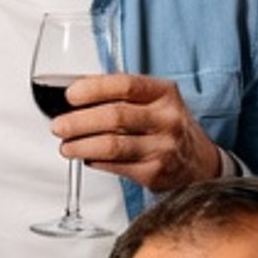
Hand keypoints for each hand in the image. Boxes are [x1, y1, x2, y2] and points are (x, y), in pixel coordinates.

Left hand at [57, 71, 222, 192]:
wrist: (199, 162)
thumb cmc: (167, 126)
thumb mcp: (155, 101)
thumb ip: (122, 95)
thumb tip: (77, 93)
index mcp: (165, 93)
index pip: (125, 85)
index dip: (93, 89)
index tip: (71, 95)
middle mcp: (167, 119)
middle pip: (114, 117)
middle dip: (78, 122)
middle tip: (59, 126)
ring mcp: (163, 147)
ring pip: (112, 146)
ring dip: (81, 146)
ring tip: (66, 147)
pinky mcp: (155, 172)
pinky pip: (116, 166)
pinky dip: (95, 162)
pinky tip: (86, 158)